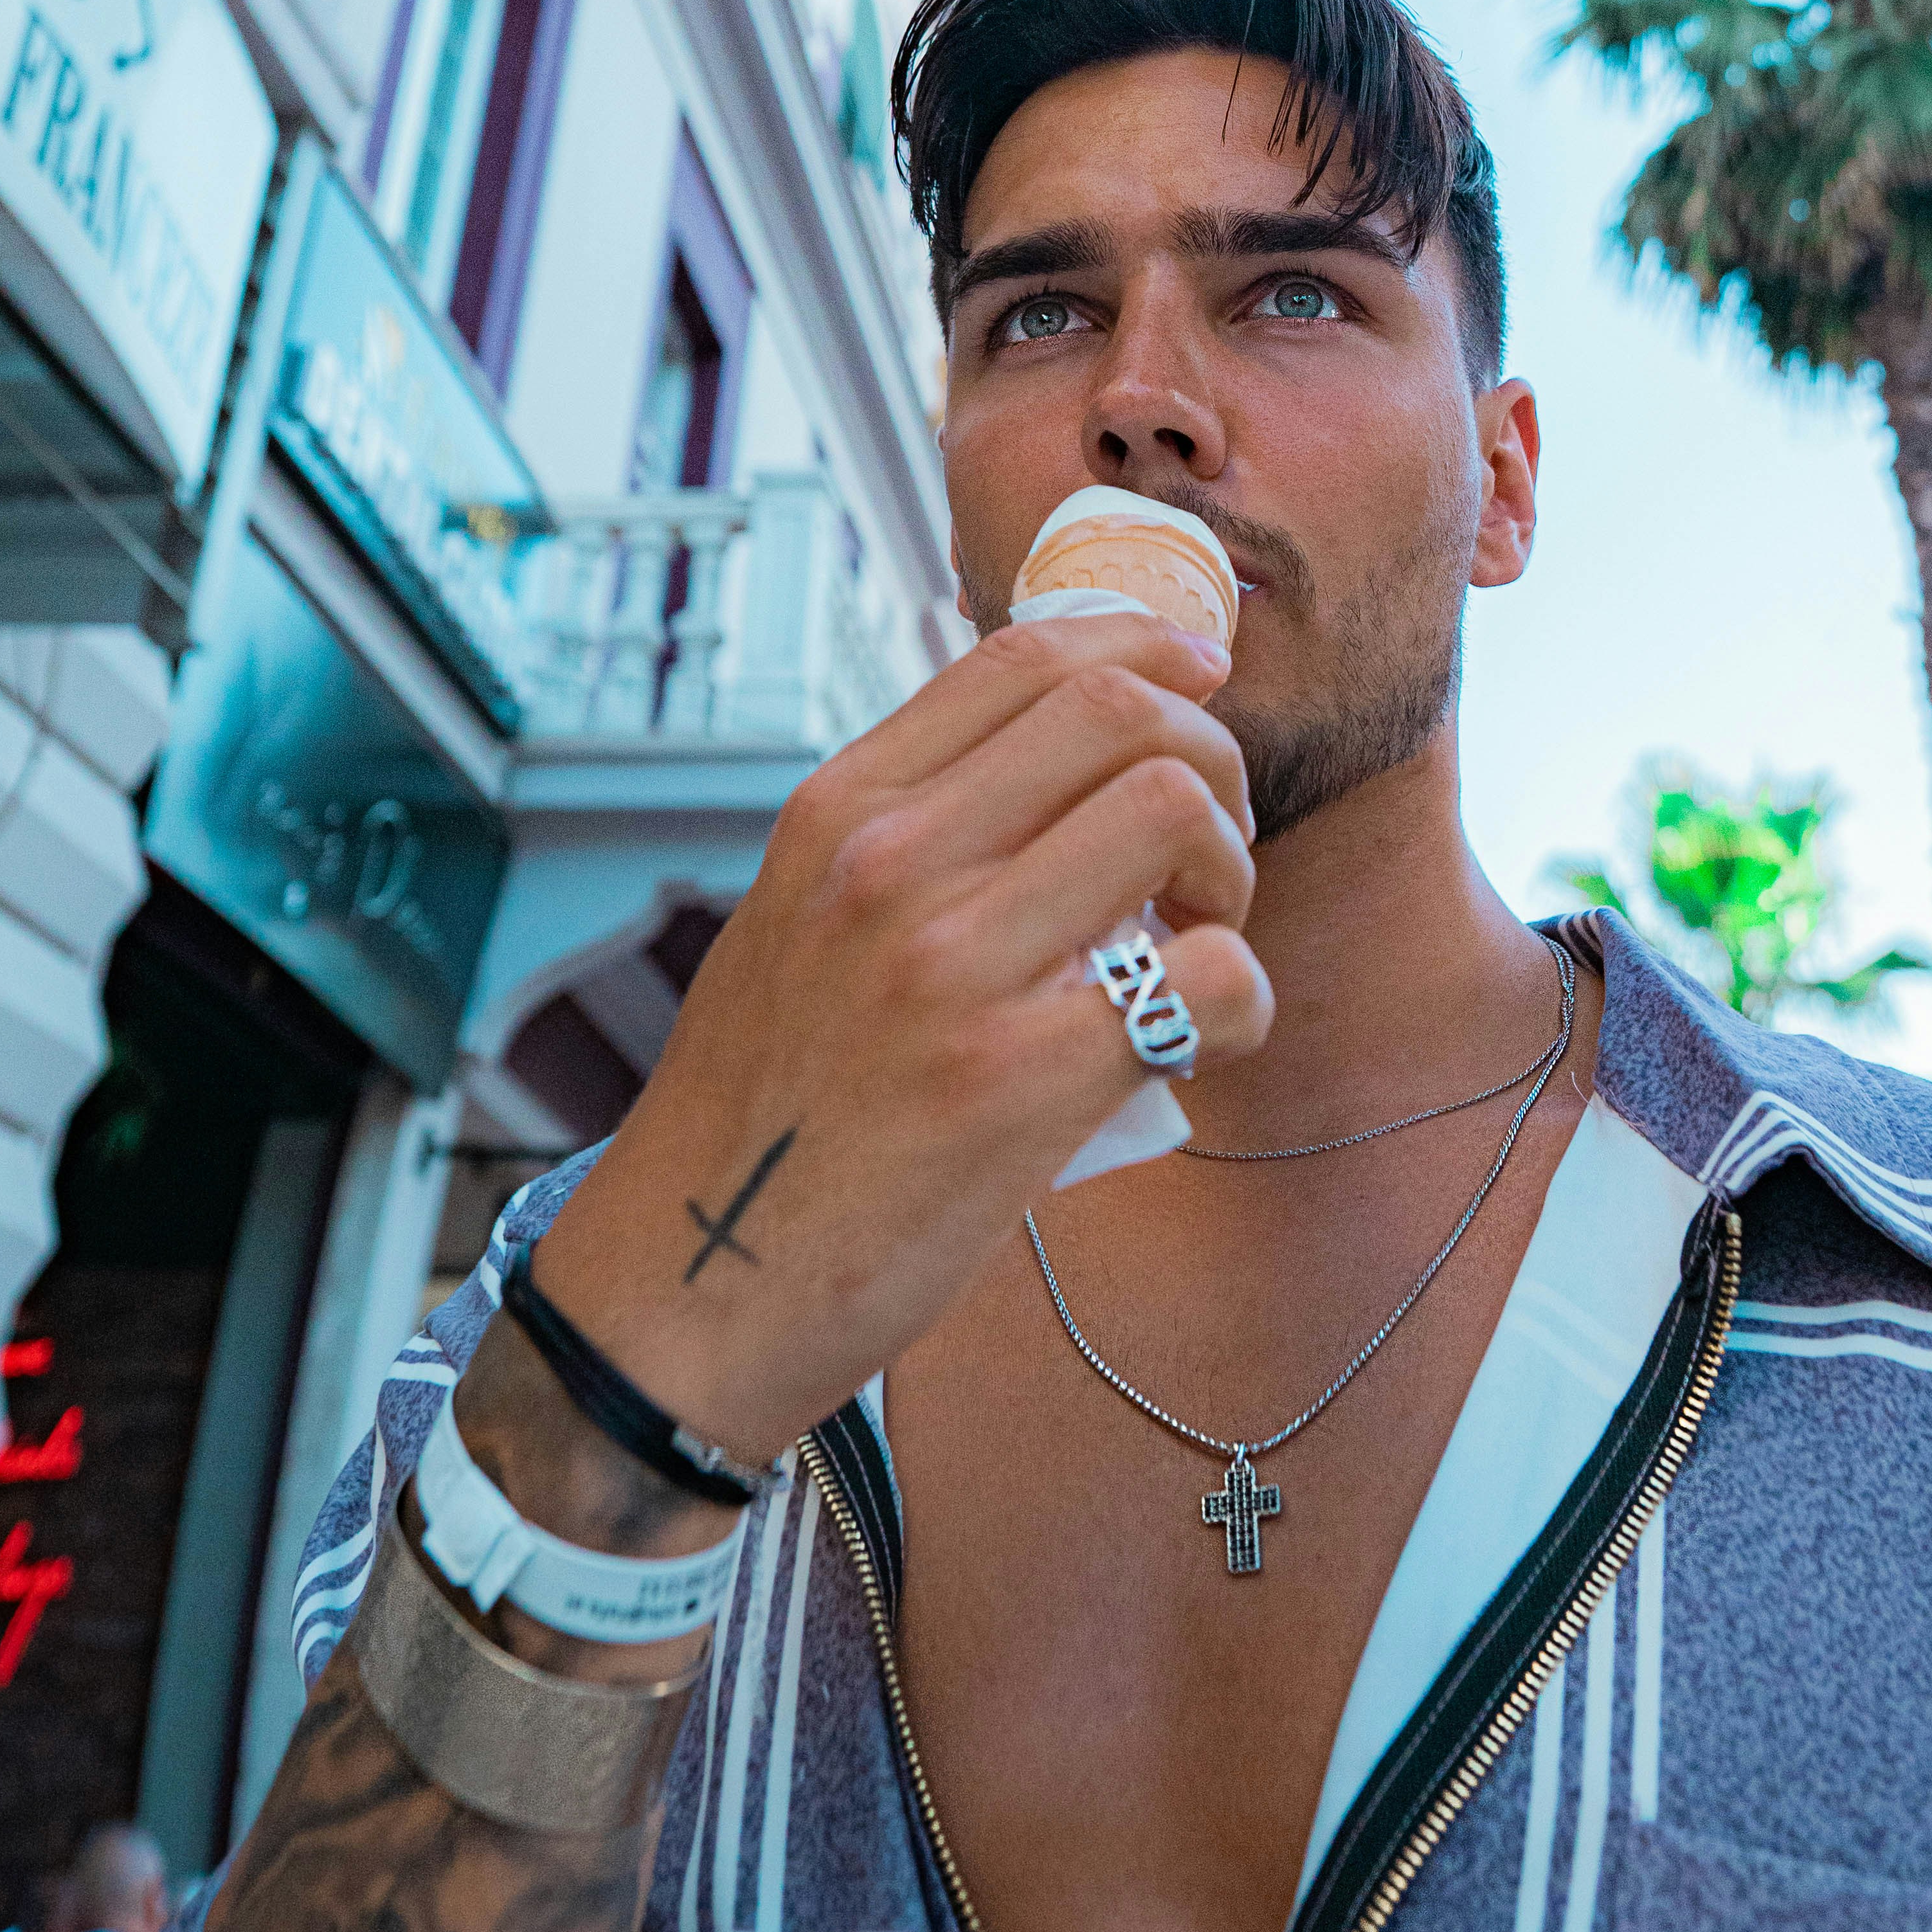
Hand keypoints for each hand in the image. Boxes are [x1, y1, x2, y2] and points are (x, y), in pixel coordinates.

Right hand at [522, 614, 1269, 1460]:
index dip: (1145, 648)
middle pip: (1119, 715)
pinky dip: (1241, 999)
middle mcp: (889, 863)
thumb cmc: (767, 1105)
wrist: (690, 1283)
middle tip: (1210, 847)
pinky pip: (1210, 981)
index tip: (1200, 680)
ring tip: (1201, 936)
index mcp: (839, 810)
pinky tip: (1199, 1037)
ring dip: (1229, 870)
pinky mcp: (1014, 1083)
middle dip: (1209, 759)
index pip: (1024, 657)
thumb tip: (1047, 762)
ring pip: (1171, 815)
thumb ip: (900, 834)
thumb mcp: (794, 917)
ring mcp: (950, 967)